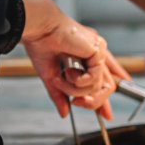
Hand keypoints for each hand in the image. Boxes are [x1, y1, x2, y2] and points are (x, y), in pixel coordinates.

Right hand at [19, 0, 131, 119]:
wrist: (38, 29)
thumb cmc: (41, 44)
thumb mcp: (52, 77)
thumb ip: (60, 95)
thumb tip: (64, 114)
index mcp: (87, 56)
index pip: (104, 79)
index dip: (106, 97)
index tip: (107, 115)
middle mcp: (95, 53)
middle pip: (107, 87)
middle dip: (95, 102)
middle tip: (77, 103)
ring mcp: (98, 52)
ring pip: (101, 87)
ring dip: (78, 89)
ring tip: (63, 79)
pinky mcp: (98, 51)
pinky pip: (95, 78)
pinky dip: (80, 81)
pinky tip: (69, 72)